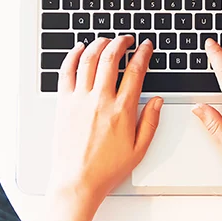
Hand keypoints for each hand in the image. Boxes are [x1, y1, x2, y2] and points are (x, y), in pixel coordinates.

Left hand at [48, 37, 162, 205]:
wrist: (77, 182)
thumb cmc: (106, 169)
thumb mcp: (139, 149)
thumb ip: (151, 122)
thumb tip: (158, 100)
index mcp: (122, 111)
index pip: (135, 72)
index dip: (143, 54)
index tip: (145, 47)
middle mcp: (100, 101)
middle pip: (111, 58)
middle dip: (121, 42)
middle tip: (126, 39)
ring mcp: (80, 100)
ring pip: (89, 60)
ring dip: (99, 44)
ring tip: (106, 40)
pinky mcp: (63, 103)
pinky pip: (67, 72)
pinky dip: (73, 56)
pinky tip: (79, 49)